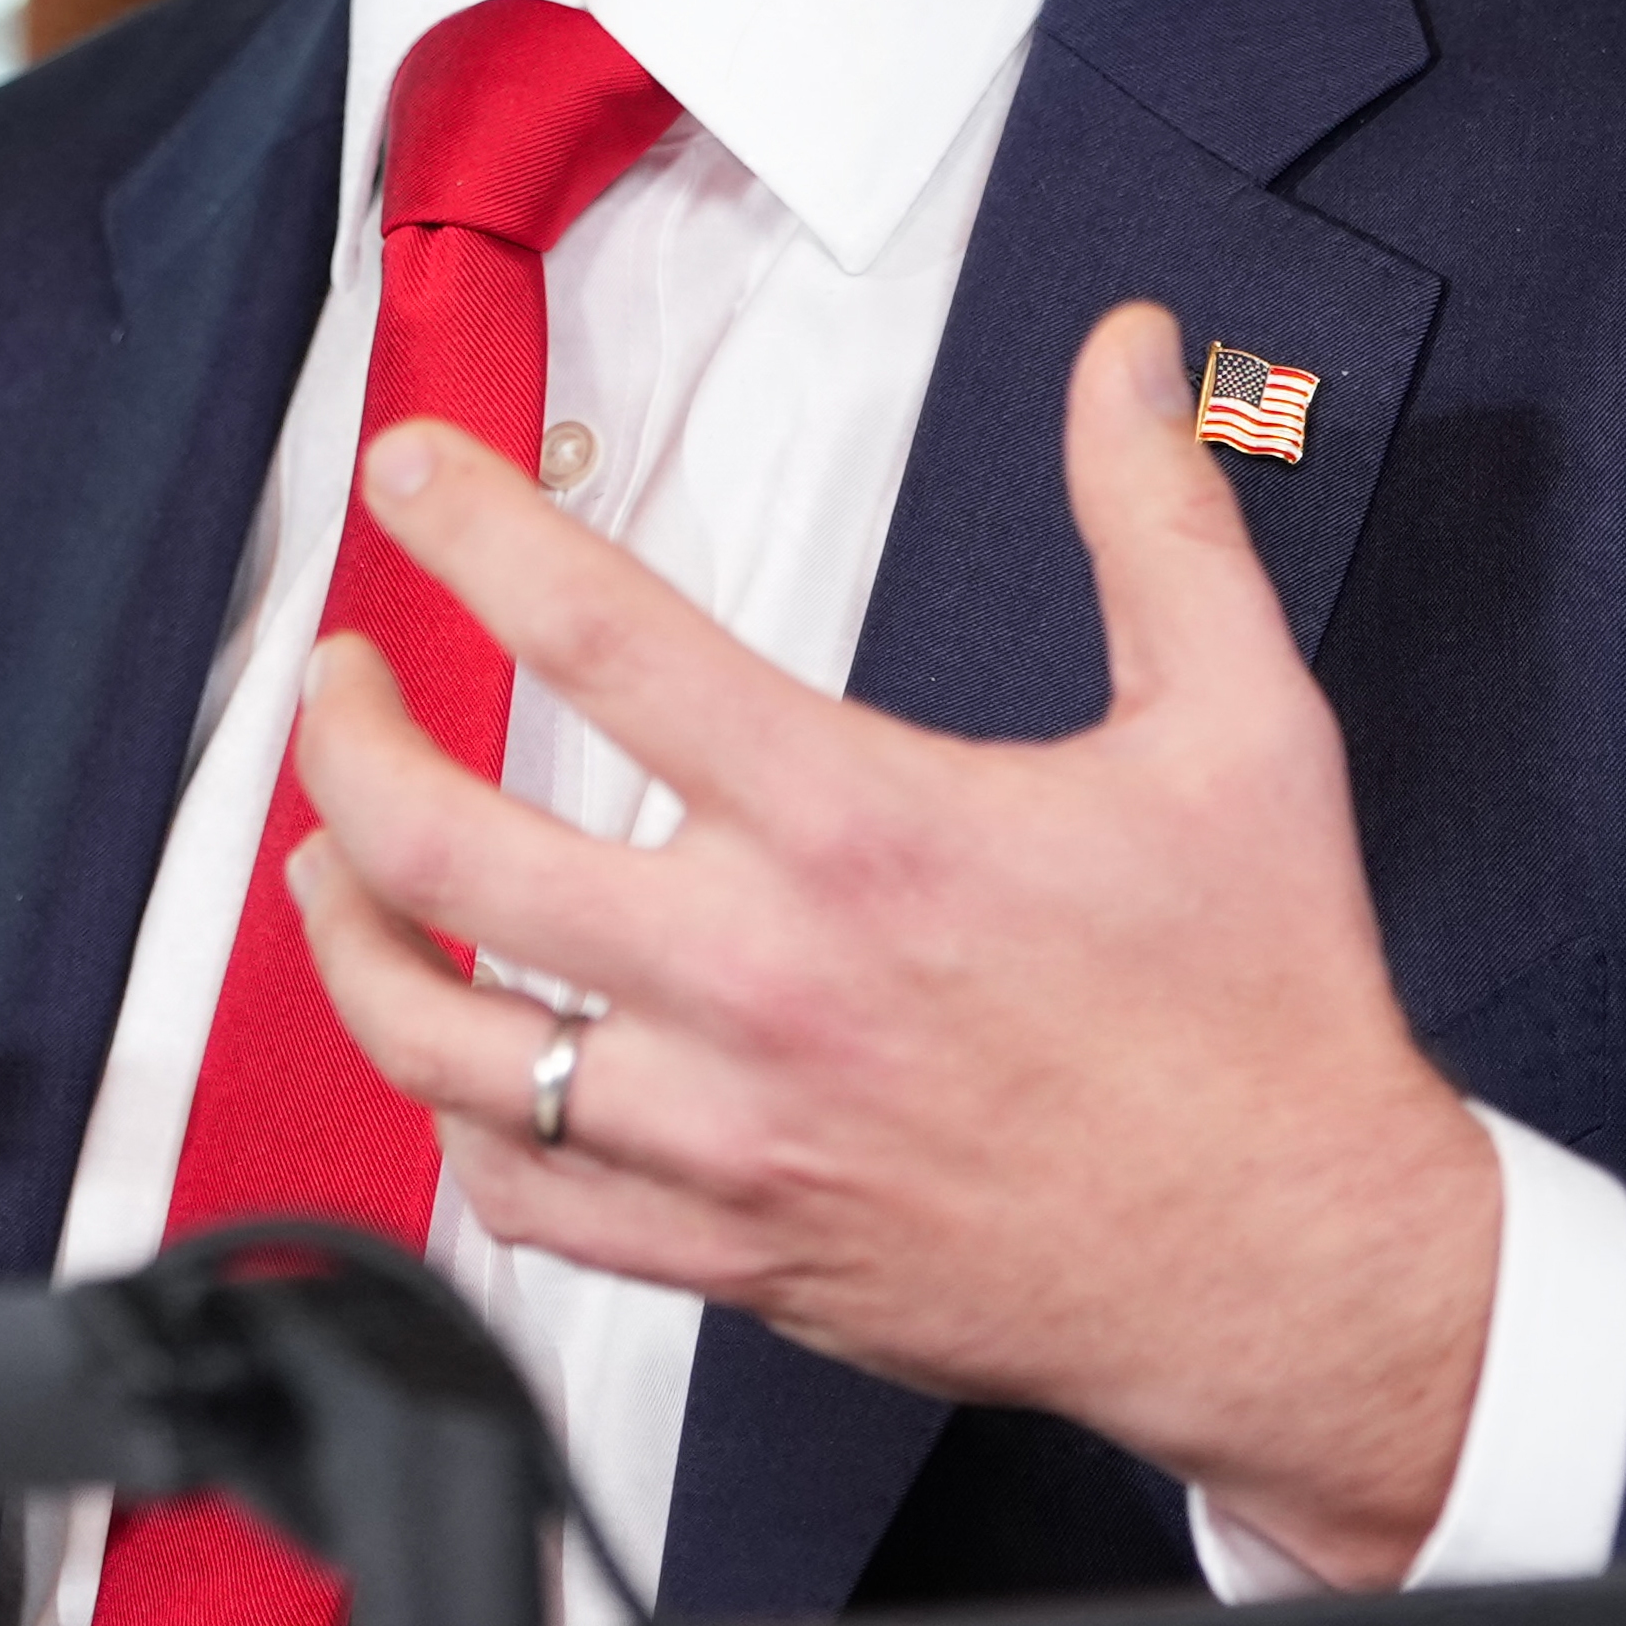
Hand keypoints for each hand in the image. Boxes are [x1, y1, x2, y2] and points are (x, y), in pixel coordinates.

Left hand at [277, 299, 1499, 1581]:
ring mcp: (727, 1132)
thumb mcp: (1242, 726)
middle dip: (349, 736)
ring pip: (437, 1040)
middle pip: (444, 847)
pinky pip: (518, 1193)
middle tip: (347, 677)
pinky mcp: (729, 1250)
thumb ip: (1159, 518)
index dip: (475, 528)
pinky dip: (452, 1114)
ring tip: (331, 858)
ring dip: (345, 934)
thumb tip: (1131, 355)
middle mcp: (762, 984)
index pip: (601, 638)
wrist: (1294, 1270)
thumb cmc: (1262, 1012)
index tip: (409, 474)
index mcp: (862, 830)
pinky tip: (452, 1052)